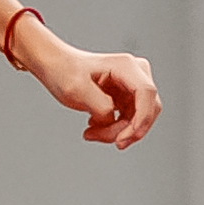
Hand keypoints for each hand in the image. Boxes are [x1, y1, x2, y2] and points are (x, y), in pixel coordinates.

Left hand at [24, 33, 159, 148]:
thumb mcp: (77, 89)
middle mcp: (135, 74)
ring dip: (115, 132)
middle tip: (98, 136)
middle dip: (126, 130)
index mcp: (126, 66)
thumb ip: (100, 106)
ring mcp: (132, 87)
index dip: (141, 119)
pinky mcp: (126, 98)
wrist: (56, 67)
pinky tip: (94, 126)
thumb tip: (112, 119)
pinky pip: (129, 121)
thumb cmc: (64, 71)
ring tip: (90, 132)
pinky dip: (113, 129)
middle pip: (146, 110)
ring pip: (138, 120)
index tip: (124, 138)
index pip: (147, 93)